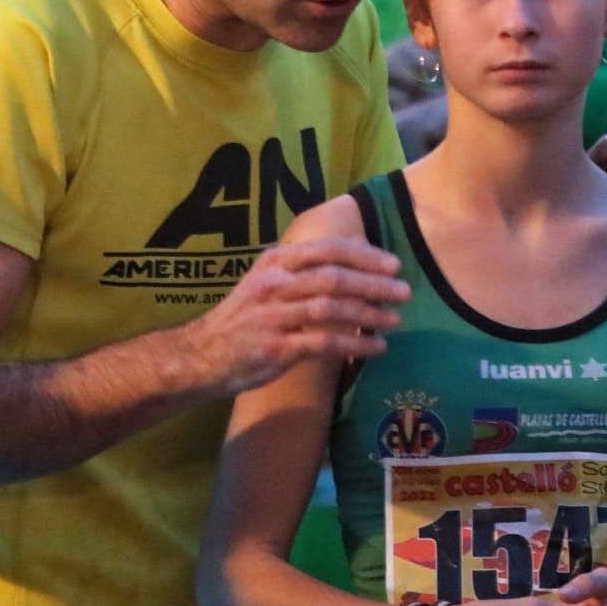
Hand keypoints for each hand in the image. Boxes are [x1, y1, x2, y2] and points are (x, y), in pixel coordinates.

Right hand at [184, 238, 408, 394]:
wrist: (202, 355)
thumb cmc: (244, 316)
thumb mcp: (267, 279)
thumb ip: (304, 268)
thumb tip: (356, 257)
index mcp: (276, 261)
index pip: (328, 250)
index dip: (365, 256)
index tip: (393, 265)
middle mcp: (275, 283)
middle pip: (334, 277)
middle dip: (374, 284)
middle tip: (404, 292)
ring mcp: (274, 315)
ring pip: (332, 309)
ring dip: (369, 314)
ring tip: (395, 320)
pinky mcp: (277, 347)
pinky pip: (325, 343)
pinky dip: (355, 344)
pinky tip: (376, 347)